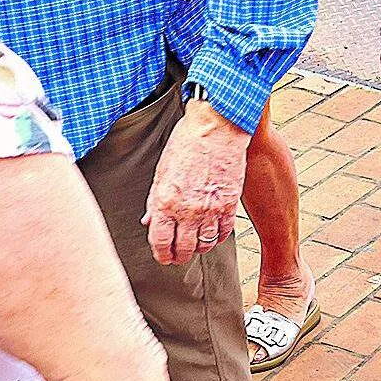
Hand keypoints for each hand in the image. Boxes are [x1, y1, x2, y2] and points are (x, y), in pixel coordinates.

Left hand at [143, 99, 249, 265]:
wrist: (216, 125)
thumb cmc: (187, 141)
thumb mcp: (162, 170)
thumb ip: (154, 200)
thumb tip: (149, 221)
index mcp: (166, 201)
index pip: (161, 243)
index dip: (161, 255)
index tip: (163, 256)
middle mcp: (189, 210)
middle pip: (184, 249)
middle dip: (179, 256)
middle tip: (178, 254)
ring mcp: (211, 209)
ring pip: (205, 245)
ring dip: (198, 247)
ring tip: (195, 242)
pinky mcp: (230, 204)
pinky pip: (224, 233)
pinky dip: (217, 237)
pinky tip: (212, 231)